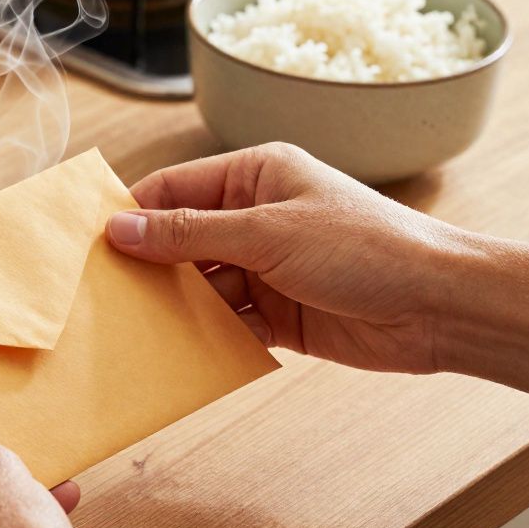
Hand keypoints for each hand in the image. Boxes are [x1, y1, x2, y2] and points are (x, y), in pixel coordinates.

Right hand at [106, 142, 461, 374]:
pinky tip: (179, 352)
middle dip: (148, 267)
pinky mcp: (278, 314)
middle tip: (101, 294)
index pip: (174, 188)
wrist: (440, 307)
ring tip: (132, 329)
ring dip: (175, 307)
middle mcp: (256, 217)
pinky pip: (226, 323)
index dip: (131, 213)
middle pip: (180, 240)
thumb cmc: (364, 247)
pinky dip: (206, 337)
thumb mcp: (266, 232)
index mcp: (255, 175)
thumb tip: (119, 227)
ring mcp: (266, 267)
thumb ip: (189, 233)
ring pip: (200, 286)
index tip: (88, 244)